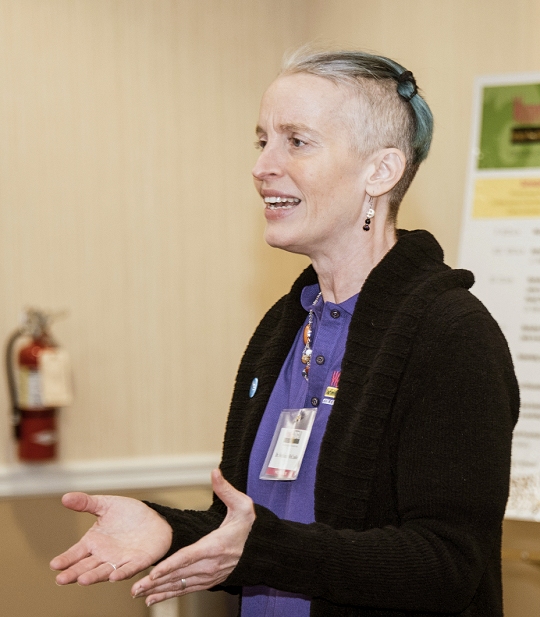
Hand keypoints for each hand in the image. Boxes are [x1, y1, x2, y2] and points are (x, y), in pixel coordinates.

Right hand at [50, 493, 171, 585]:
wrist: (155, 519)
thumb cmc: (128, 514)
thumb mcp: (106, 505)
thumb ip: (86, 503)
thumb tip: (65, 497)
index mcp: (93, 542)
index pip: (75, 553)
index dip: (65, 559)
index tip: (54, 565)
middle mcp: (104, 555)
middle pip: (86, 567)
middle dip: (74, 573)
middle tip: (61, 579)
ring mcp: (120, 560)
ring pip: (104, 571)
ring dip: (94, 576)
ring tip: (82, 580)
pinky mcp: (137, 562)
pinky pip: (128, 569)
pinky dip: (121, 573)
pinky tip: (114, 576)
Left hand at [131, 469, 254, 606]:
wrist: (263, 549)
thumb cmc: (250, 526)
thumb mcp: (242, 505)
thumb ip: (226, 490)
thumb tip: (215, 472)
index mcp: (215, 546)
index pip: (189, 557)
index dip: (171, 565)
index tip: (155, 572)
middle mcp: (211, 564)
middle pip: (180, 575)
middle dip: (157, 583)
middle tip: (135, 589)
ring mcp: (210, 575)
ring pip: (181, 585)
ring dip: (159, 591)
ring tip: (140, 595)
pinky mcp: (209, 581)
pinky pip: (187, 589)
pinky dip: (169, 594)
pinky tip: (154, 598)